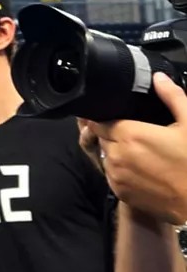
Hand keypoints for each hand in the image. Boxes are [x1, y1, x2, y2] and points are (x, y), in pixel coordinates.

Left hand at [82, 75, 186, 224]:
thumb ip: (173, 97)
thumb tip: (159, 78)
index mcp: (129, 134)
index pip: (99, 121)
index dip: (105, 118)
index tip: (116, 117)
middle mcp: (116, 155)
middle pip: (103, 138)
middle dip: (114, 134)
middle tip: (138, 136)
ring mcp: (115, 175)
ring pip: (107, 156)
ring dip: (117, 152)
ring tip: (143, 153)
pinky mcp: (120, 192)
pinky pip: (112, 175)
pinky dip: (121, 170)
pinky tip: (143, 169)